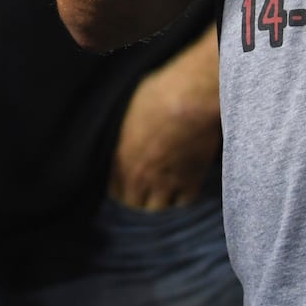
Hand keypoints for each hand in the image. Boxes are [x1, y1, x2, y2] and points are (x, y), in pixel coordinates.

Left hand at [109, 35, 221, 210]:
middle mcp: (139, 176)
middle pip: (134, 205)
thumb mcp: (128, 111)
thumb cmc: (156, 96)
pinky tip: (183, 187)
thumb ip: (124, 132)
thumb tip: (126, 133)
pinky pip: (184, 202)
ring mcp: (166, 182)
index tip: (127, 184)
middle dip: (138, 200)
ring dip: (160, 201)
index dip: (121, 188)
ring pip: (158, 209)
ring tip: (163, 191)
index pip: (113, 190)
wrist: (190, 100)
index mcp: (118, 158)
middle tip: (145, 191)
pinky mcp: (191, 181)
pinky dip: (183, 198)